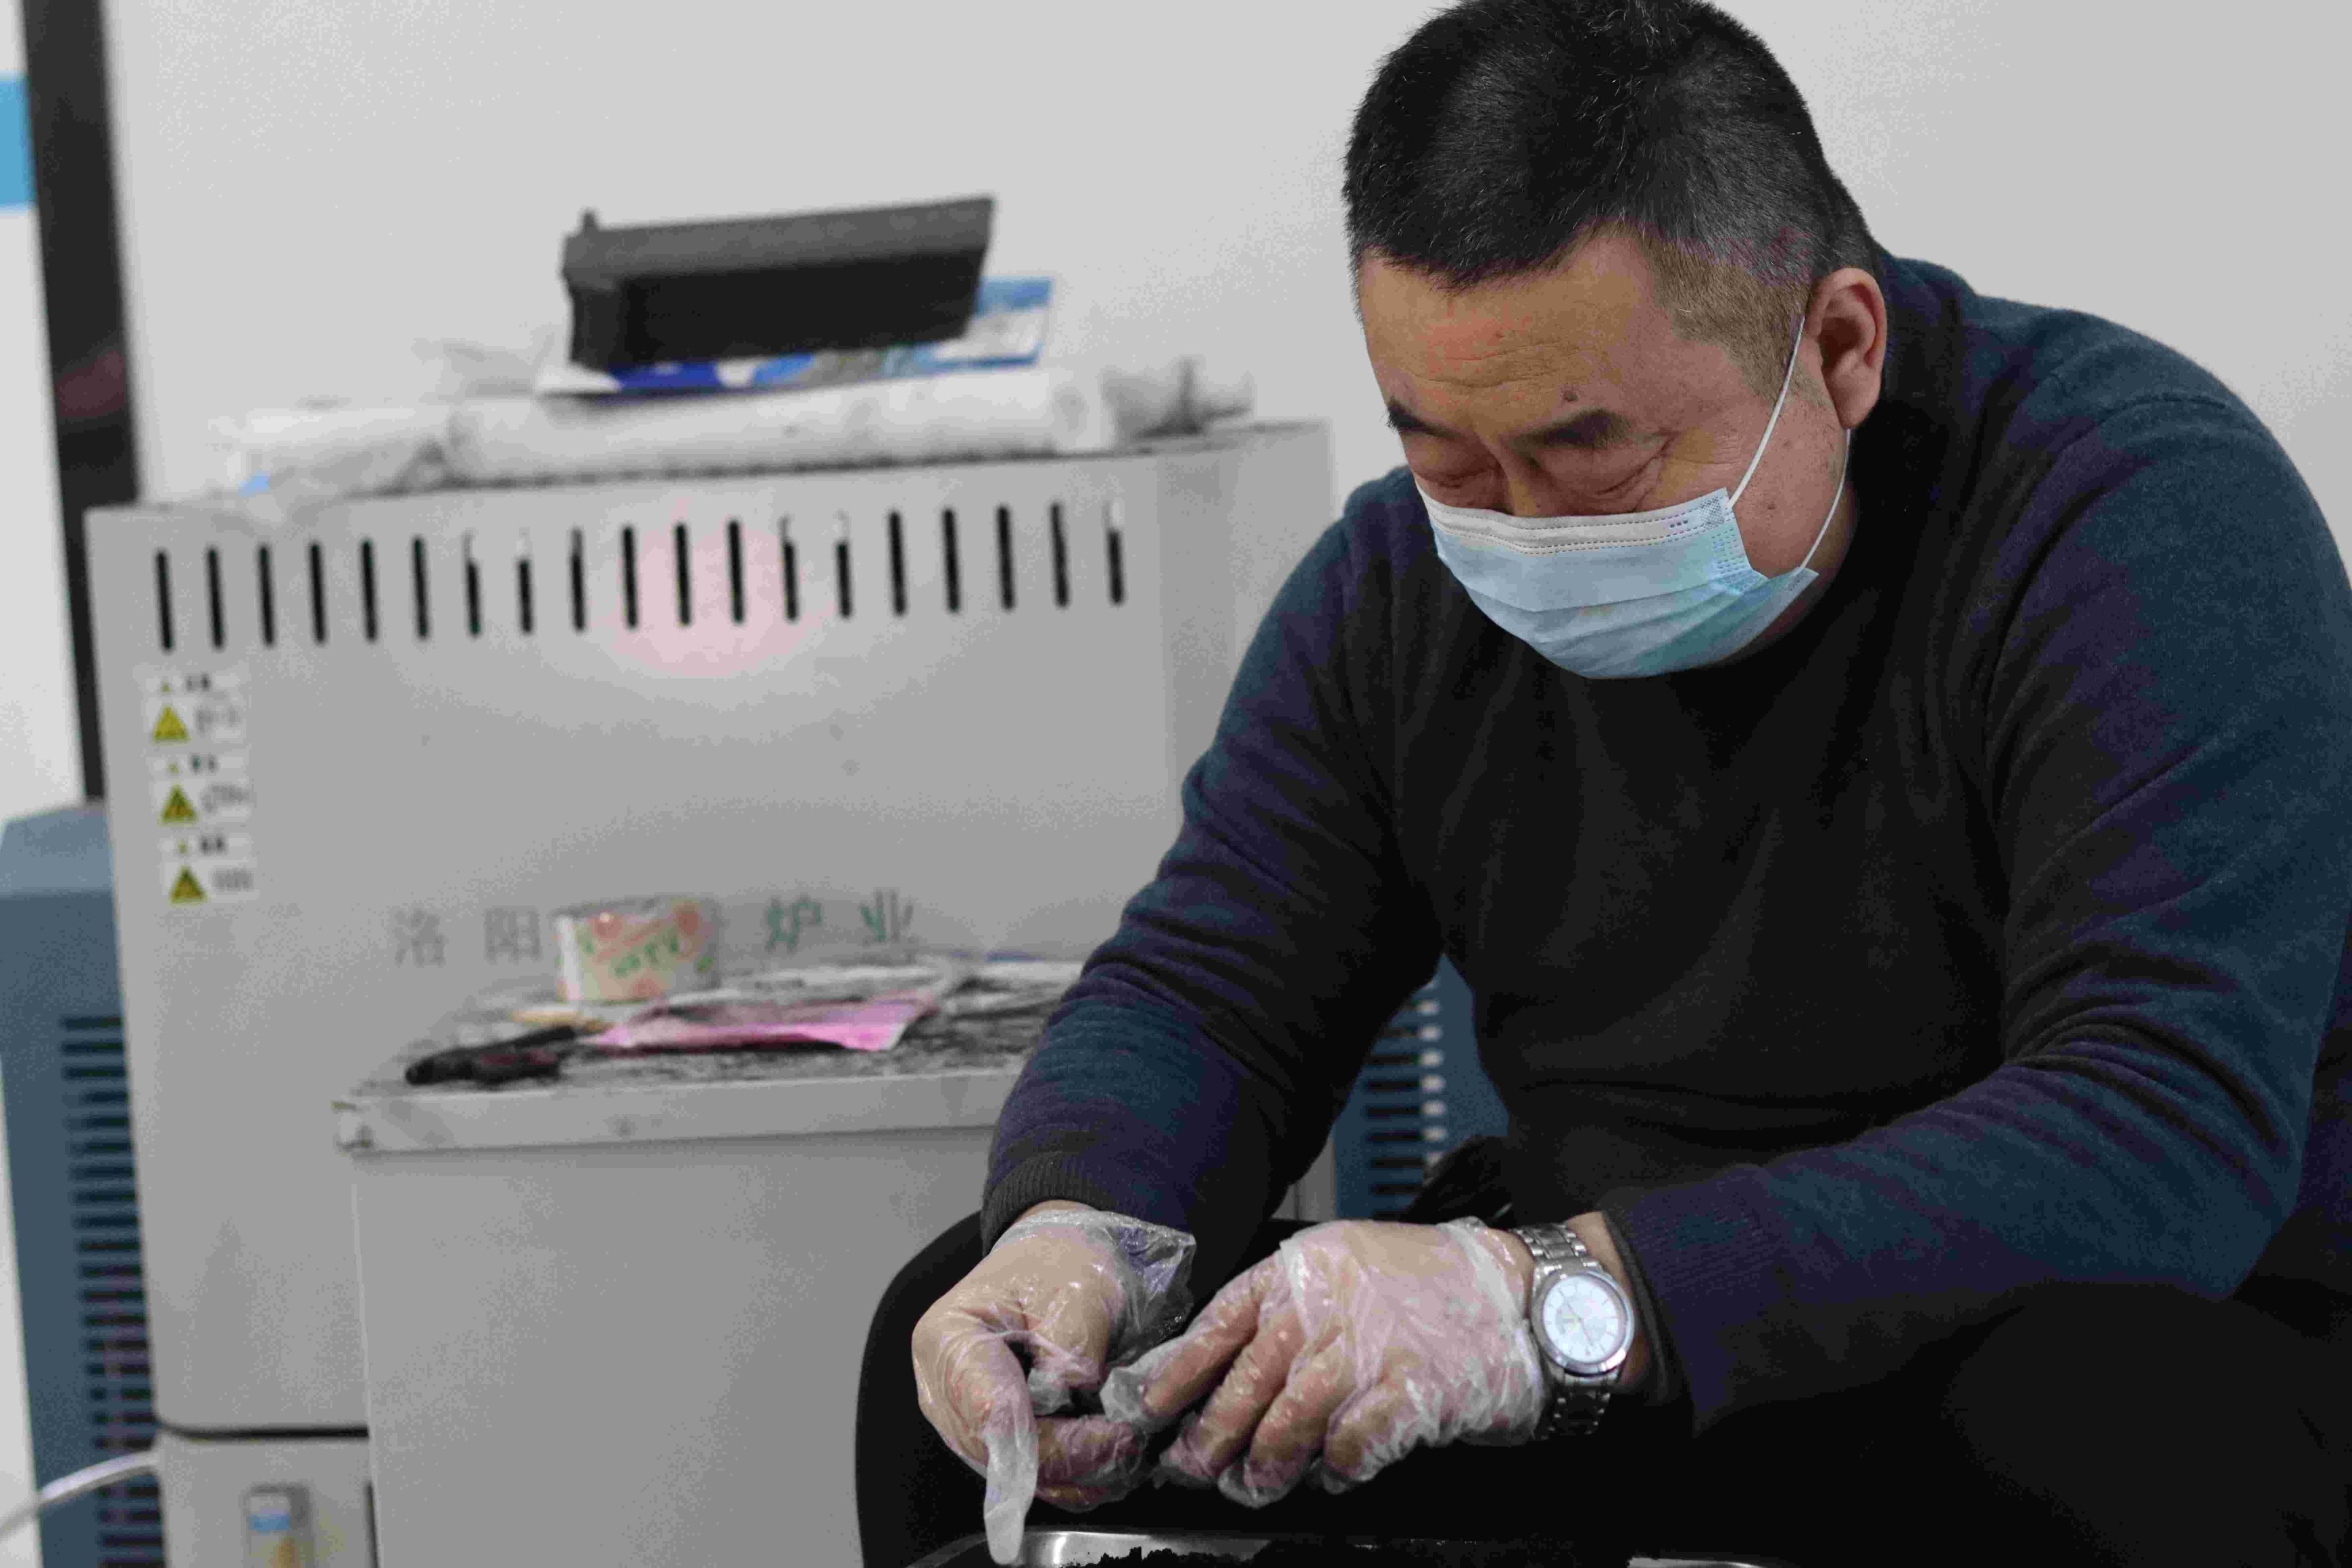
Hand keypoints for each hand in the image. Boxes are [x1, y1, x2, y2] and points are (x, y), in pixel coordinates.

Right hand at [911, 1202, 1195, 1563]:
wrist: (1052, 1263)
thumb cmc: (1056, 1265)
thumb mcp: (1074, 1288)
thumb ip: (1072, 1343)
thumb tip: (1076, 1398)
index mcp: (948, 1341)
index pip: (989, 1410)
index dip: (1051, 1436)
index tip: (1111, 1435)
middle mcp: (942, 1392)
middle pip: (1002, 1454)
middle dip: (1073, 1456)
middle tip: (1131, 1441)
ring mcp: (963, 1422)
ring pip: (1018, 1475)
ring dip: (1078, 1472)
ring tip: (1129, 1446)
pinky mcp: (992, 1442)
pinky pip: (1031, 1477)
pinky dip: (1075, 1476)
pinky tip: (1111, 1453)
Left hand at [1107, 1219, 1547, 1506]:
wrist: (1523, 1296)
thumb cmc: (1433, 1285)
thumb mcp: (1346, 1269)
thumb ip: (1290, 1310)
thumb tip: (1226, 1372)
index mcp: (1301, 1270)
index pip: (1218, 1324)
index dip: (1176, 1373)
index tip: (1148, 1409)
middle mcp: (1325, 1306)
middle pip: (1243, 1383)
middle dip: (1210, 1437)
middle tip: (1193, 1468)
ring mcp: (1367, 1349)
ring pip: (1286, 1423)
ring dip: (1265, 1465)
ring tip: (1256, 1484)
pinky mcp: (1407, 1394)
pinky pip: (1349, 1448)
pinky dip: (1335, 1471)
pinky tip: (1334, 1475)